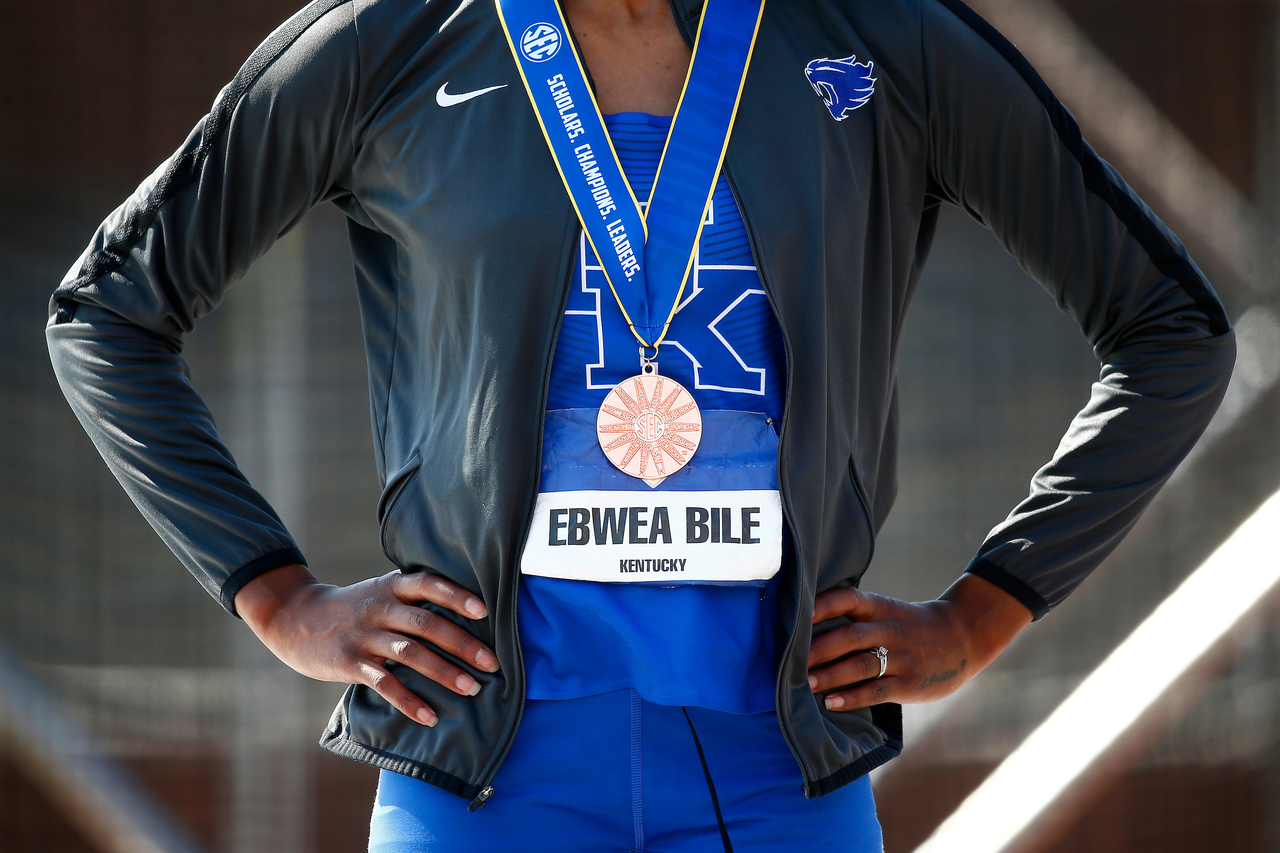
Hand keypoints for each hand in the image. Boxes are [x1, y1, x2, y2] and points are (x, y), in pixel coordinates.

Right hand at [234, 563, 498, 726]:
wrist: (295, 617)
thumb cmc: (352, 607)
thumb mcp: (379, 591)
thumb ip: (413, 598)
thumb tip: (465, 613)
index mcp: (391, 587)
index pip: (428, 584)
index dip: (456, 596)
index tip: (484, 611)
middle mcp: (380, 608)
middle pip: (427, 623)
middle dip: (463, 644)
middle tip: (492, 663)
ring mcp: (364, 635)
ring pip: (410, 653)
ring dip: (444, 672)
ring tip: (471, 688)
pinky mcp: (349, 662)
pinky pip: (384, 683)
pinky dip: (409, 701)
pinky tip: (429, 716)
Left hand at [807, 573, 1031, 710]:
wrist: (963, 636)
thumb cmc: (911, 625)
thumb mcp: (887, 611)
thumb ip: (856, 617)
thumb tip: (806, 627)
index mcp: (880, 607)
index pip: (847, 599)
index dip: (821, 605)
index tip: (796, 614)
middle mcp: (889, 629)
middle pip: (849, 636)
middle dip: (818, 649)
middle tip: (789, 661)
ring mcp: (901, 657)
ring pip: (860, 665)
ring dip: (830, 675)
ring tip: (805, 684)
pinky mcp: (909, 682)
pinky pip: (877, 691)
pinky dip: (853, 698)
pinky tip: (832, 703)